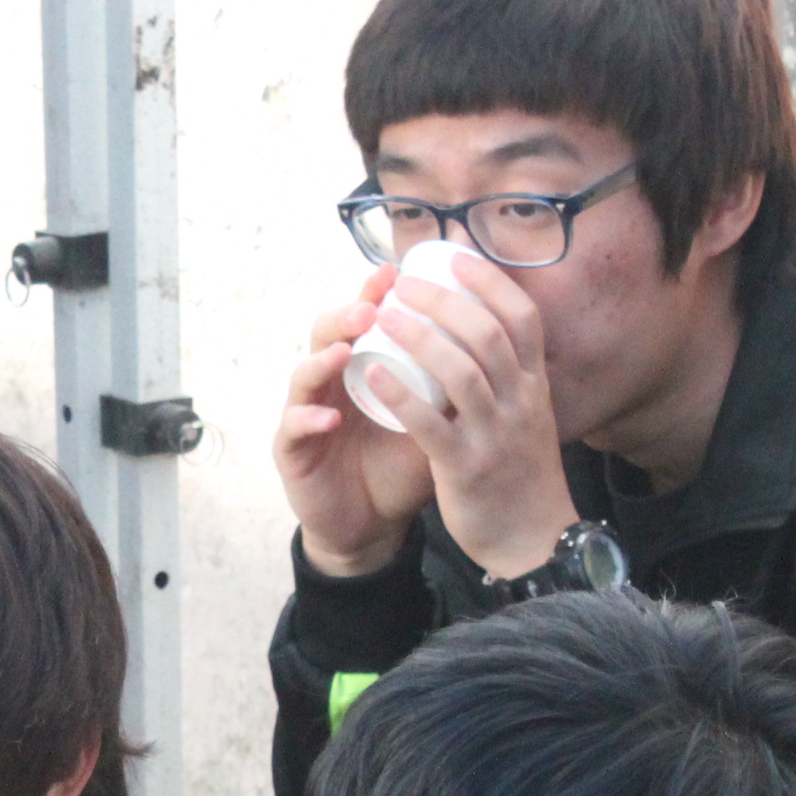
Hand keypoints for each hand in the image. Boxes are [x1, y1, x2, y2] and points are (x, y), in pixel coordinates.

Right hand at [278, 272, 444, 578]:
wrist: (373, 525)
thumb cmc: (403, 468)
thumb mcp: (437, 421)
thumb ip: (456, 384)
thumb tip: (502, 339)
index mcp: (364, 367)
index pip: (365, 318)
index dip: (376, 291)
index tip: (401, 269)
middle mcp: (331, 382)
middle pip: (328, 333)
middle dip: (348, 313)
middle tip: (374, 304)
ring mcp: (307, 413)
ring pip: (305, 373)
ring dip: (324, 357)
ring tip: (346, 348)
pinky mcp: (292, 452)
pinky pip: (294, 429)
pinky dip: (309, 420)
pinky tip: (329, 418)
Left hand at [366, 246, 573, 580]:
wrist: (533, 542)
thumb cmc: (520, 476)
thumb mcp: (529, 418)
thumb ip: (509, 379)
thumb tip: (481, 331)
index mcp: (535, 387)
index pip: (522, 319)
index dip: (489, 283)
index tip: (454, 257)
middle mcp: (521, 404)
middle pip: (487, 334)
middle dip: (444, 301)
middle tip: (403, 284)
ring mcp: (495, 436)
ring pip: (461, 372)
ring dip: (419, 338)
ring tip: (383, 316)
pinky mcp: (466, 469)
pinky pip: (431, 425)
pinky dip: (400, 396)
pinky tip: (372, 375)